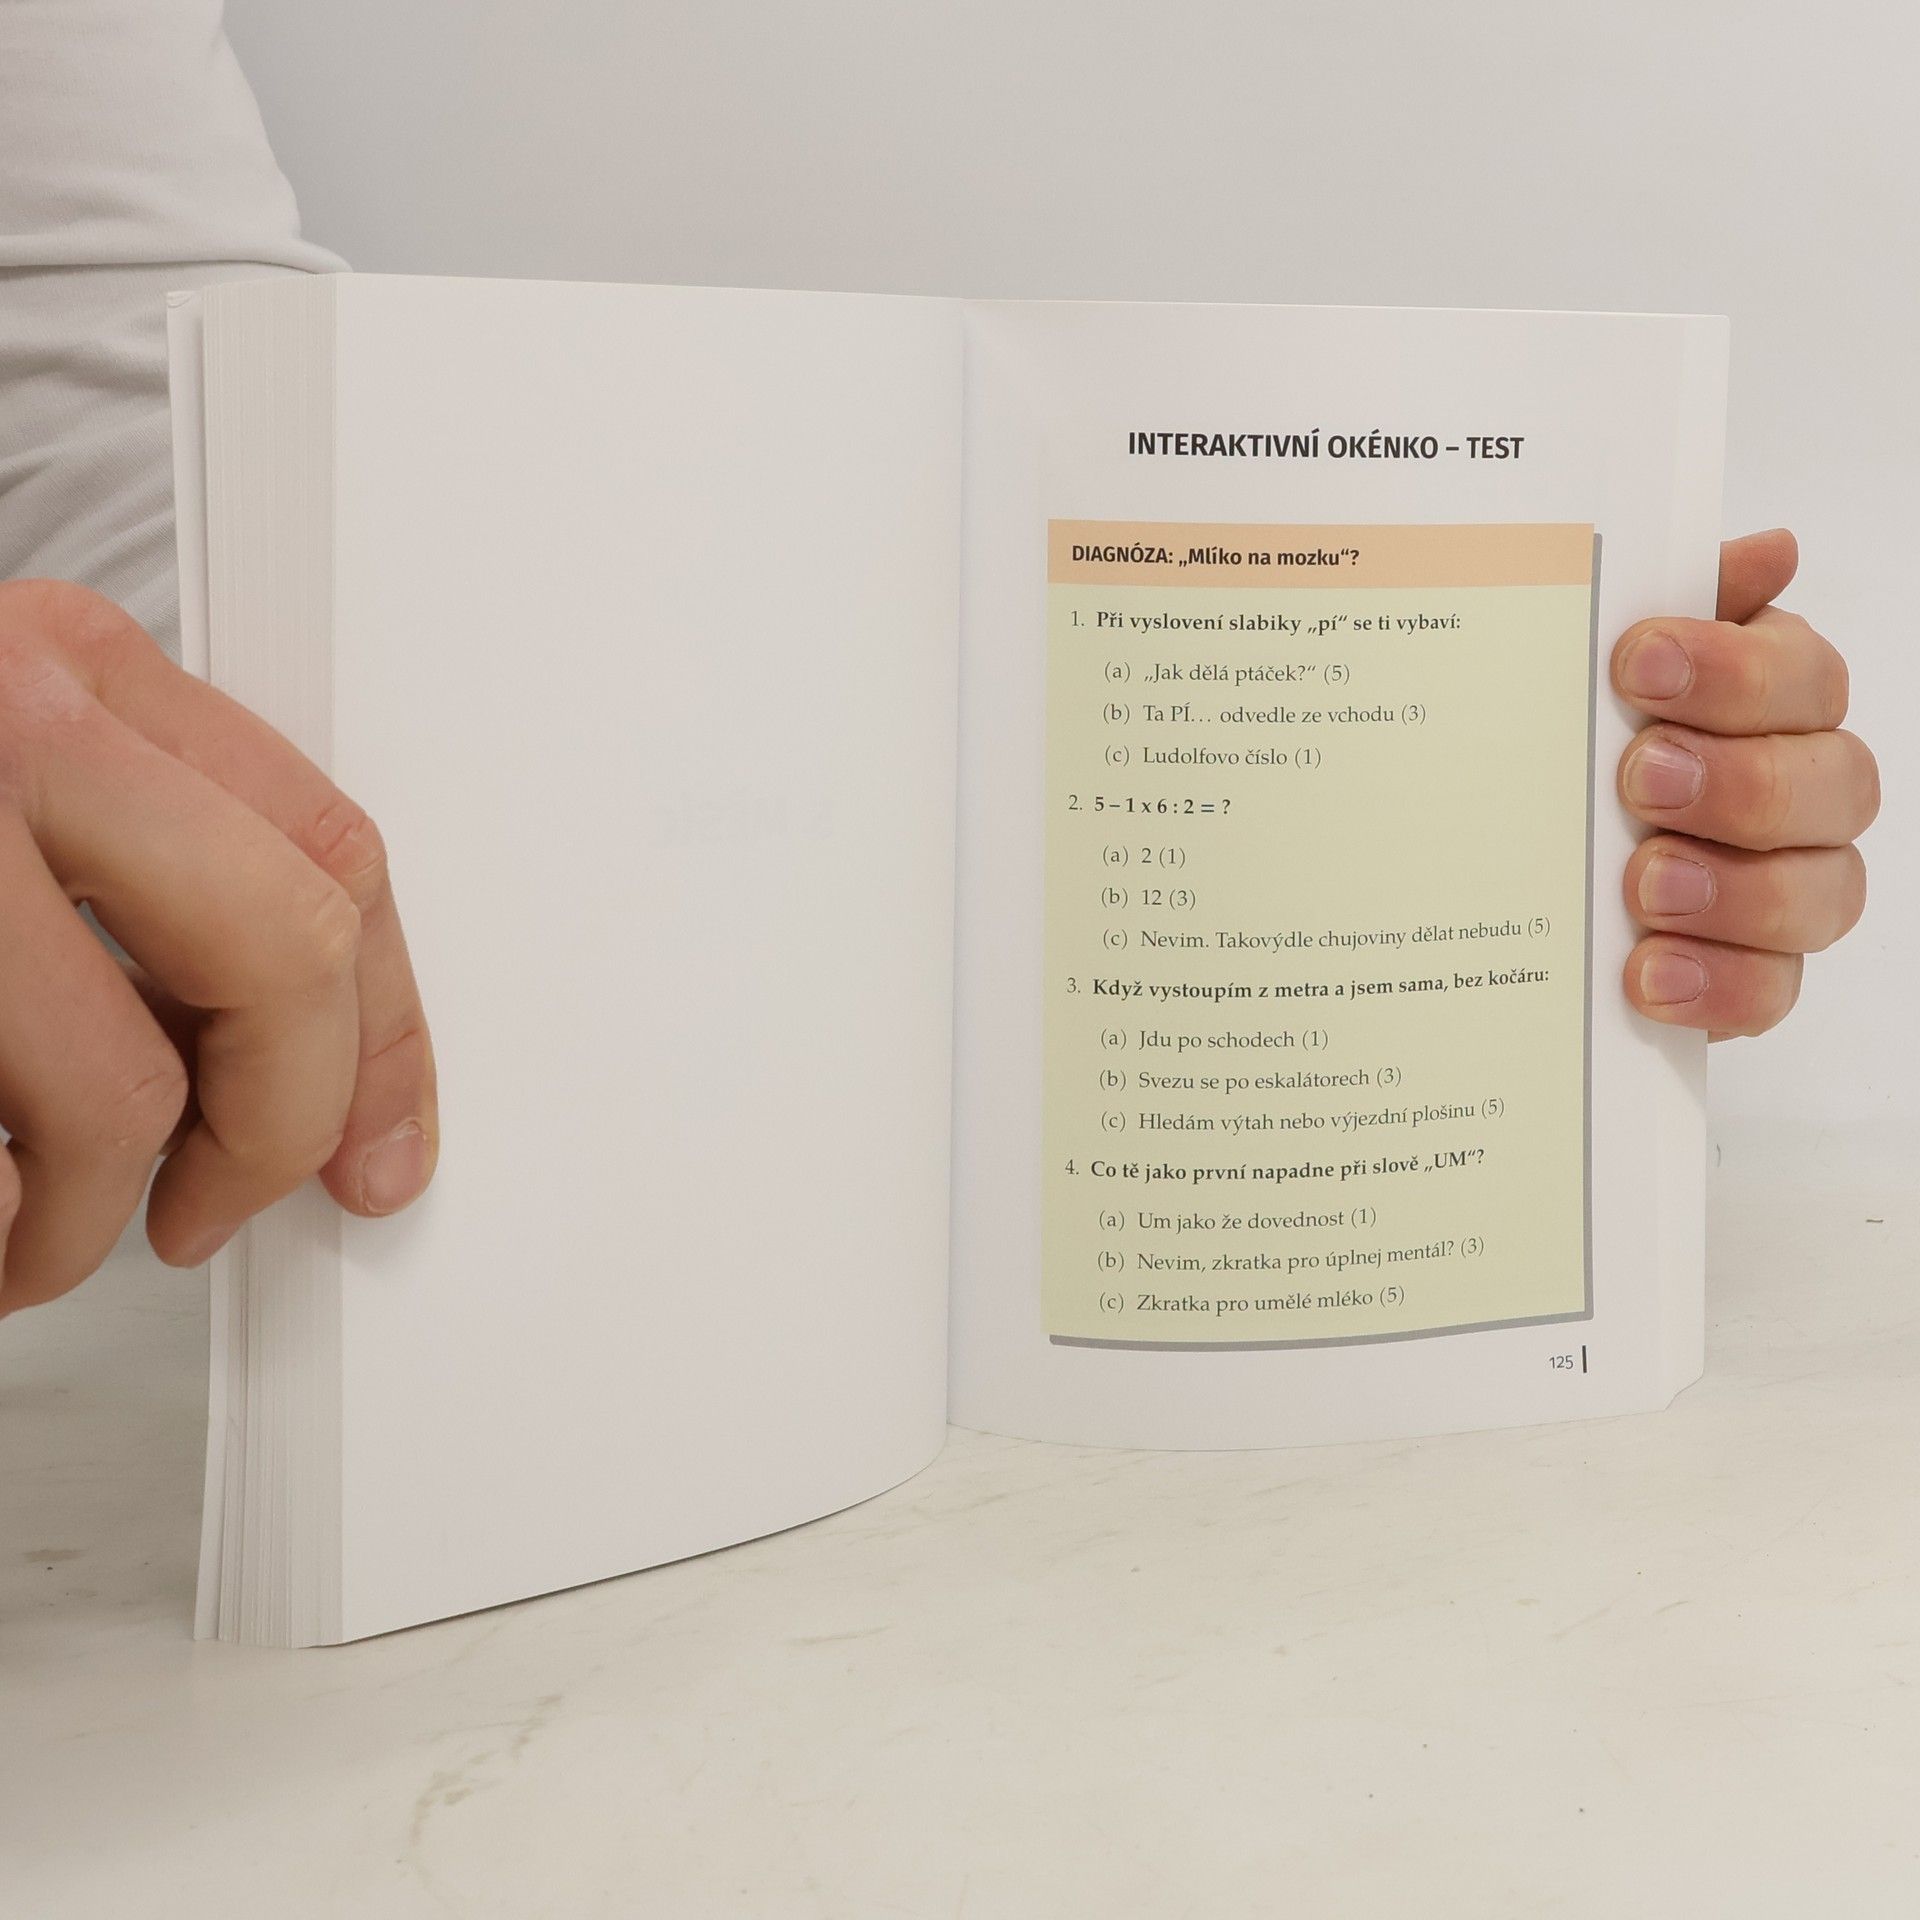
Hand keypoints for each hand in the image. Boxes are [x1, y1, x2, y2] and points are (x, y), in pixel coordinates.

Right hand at [0, 581, 437, 1313]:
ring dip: (76, 1223)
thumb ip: (133, 872)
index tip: (383, 1141)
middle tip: (214, 1206)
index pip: (332, 851)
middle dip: (277, 1126)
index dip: (385, 1029)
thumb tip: (310, 1059)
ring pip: (106, 1093)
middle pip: (282, 953)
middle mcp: (1, 723)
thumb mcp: (0, 781)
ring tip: (21, 1242)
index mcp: (59, 668)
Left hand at [1614, 529, 1876, 1038]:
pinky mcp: (1753, 976)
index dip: (1732, 670)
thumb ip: (1668, 604)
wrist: (1518, 870)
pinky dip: (1716, 986)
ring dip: (1734, 889)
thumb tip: (1769, 550)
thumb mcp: (1592, 669)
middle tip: (1640, 779)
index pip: (1801, 677)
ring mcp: (1790, 888)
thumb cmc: (1582, 743)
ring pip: (1820, 891)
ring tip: (1643, 886)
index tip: (1635, 666)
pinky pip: (1772, 990)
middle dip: (1739, 781)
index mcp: (1772, 702)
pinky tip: (1648, 975)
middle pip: (1833, 783)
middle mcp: (1804, 791)